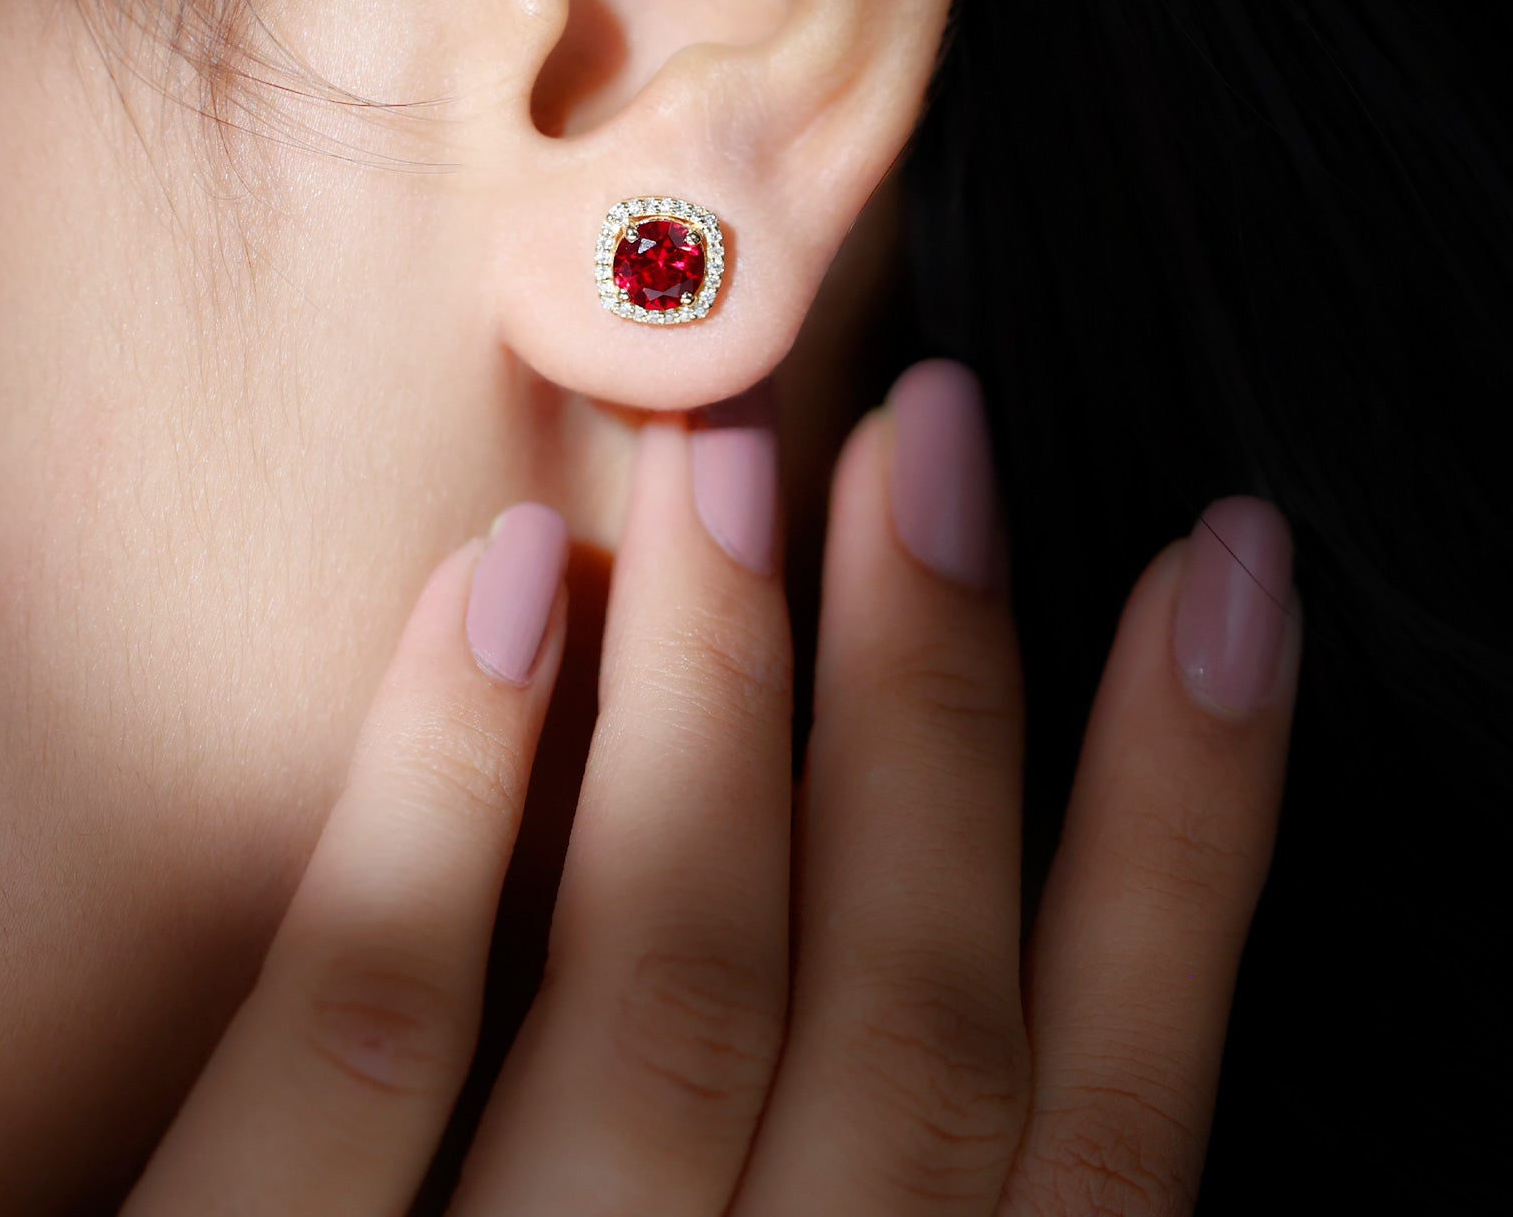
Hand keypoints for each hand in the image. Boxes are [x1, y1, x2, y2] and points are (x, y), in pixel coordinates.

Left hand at [124, 359, 1299, 1214]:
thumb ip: (826, 1205)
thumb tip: (929, 945)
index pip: (1089, 1134)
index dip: (1182, 846)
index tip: (1215, 587)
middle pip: (900, 1023)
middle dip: (950, 707)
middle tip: (947, 438)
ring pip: (669, 991)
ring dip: (731, 698)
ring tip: (744, 463)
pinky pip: (362, 1035)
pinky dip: (449, 792)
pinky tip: (501, 585)